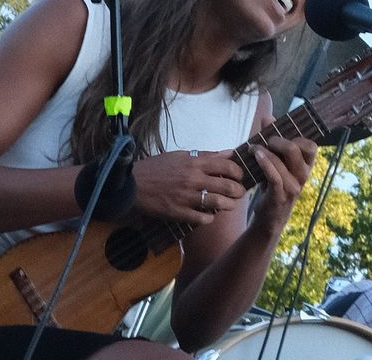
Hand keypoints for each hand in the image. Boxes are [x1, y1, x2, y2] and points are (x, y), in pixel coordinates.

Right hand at [131, 149, 245, 225]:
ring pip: (218, 203)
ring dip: (228, 205)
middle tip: (240, 193)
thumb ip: (206, 155)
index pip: (227, 166)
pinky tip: (209, 215)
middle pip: (227, 186)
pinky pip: (203, 218)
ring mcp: (186, 197)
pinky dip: (210, 218)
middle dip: (238, 191)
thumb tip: (229, 153)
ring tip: (229, 205)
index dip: (238, 172)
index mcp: (194, 162)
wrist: (131, 184)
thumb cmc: (156, 167)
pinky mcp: (178, 212)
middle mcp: (193, 179)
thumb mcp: (181, 155)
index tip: (239, 176)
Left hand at [249, 136, 317, 232]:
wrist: (269, 217)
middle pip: (297, 149)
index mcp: (305, 167)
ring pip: (283, 161)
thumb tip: (268, 117)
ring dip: (266, 151)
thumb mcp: (276, 163)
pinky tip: (256, 155)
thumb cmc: (273, 186)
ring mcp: (293, 187)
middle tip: (267, 140)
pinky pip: (274, 176)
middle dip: (279, 140)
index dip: (297, 136)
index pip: (311, 146)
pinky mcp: (280, 196)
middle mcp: (303, 176)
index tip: (280, 134)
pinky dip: (264, 162)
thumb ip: (273, 141)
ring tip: (254, 147)